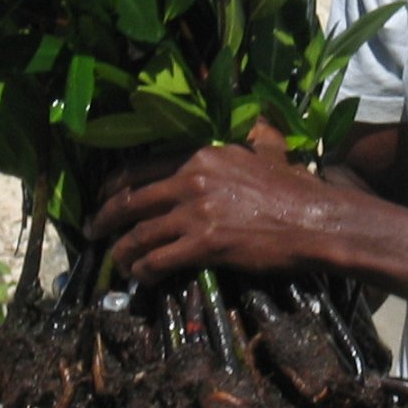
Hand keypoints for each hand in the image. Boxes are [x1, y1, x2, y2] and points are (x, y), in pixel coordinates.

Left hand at [88, 132, 338, 284]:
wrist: (315, 221)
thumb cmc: (293, 188)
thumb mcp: (263, 150)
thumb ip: (241, 141)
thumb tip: (240, 129)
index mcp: (200, 154)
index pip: (140, 167)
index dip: (115, 185)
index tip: (103, 196)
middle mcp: (191, 180)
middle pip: (131, 201)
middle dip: (105, 218)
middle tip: (93, 232)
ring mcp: (196, 213)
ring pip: (140, 234)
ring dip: (122, 252)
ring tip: (117, 262)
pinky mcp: (205, 244)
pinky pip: (159, 260)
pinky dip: (144, 271)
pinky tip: (142, 278)